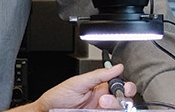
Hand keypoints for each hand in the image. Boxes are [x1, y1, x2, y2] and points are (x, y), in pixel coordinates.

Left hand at [16, 63, 136, 111]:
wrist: (48, 109)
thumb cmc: (59, 96)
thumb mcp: (79, 82)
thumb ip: (98, 75)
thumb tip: (117, 67)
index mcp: (99, 87)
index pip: (119, 85)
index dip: (126, 86)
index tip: (124, 87)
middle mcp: (102, 100)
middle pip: (124, 99)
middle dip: (121, 97)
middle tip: (107, 98)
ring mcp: (100, 110)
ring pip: (119, 109)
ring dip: (114, 106)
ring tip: (101, 104)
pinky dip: (111, 111)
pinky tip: (103, 109)